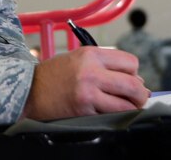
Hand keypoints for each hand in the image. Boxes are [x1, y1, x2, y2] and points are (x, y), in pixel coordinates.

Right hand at [20, 46, 149, 119]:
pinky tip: (109, 112)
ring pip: (126, 104)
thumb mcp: (79, 58)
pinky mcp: (84, 110)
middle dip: (141, 93)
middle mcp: (91, 71)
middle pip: (133, 84)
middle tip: (139, 97)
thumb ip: (105, 64)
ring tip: (127, 106)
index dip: (135, 72)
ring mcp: (88, 92)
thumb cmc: (55, 74)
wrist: (29, 90)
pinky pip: (111, 115)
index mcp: (92, 54)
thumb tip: (135, 79)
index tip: (131, 78)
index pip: (130, 62)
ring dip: (131, 107)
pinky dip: (115, 116)